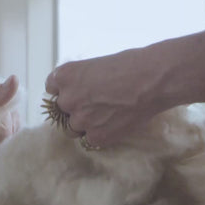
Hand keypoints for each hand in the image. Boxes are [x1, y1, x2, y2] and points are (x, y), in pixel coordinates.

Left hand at [45, 47, 170, 148]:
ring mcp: (80, 120)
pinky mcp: (96, 136)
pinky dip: (100, 134)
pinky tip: (115, 122)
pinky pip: (90, 139)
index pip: (52, 88)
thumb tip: (79, 92)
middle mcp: (67, 99)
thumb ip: (81, 80)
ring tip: (107, 114)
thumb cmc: (130, 65)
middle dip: (75, 107)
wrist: (152, 80)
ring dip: (85, 123)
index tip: (79, 91)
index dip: (66, 90)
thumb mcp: (96, 65)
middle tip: (97, 103)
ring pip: (73, 128)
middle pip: (61, 110)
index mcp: (64, 76)